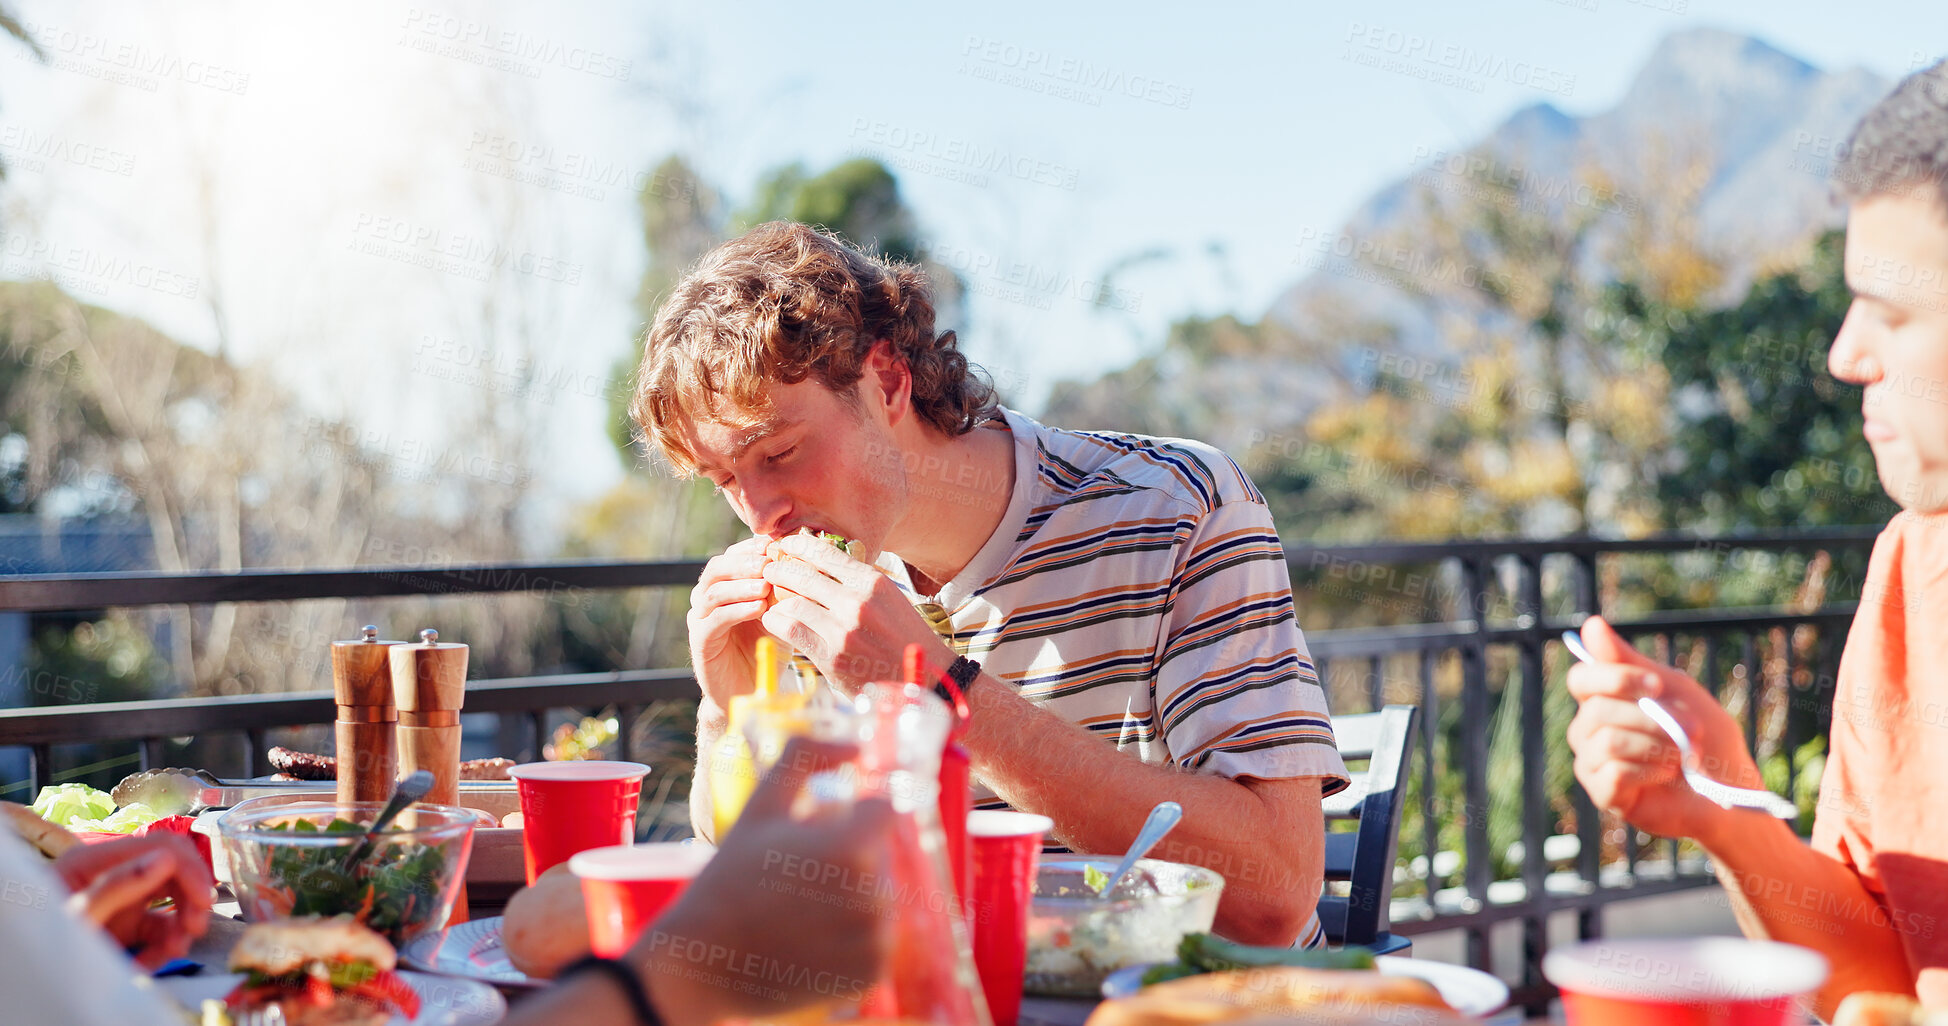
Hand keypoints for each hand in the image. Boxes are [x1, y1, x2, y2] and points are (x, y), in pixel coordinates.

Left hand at [54, 834, 212, 968]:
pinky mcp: (126, 926)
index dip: (190, 868)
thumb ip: (117, 886)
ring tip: (172, 952)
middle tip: (195, 928)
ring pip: (173, 901)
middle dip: (191, 898)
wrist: (26, 984)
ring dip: (181, 926)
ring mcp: (121, 900)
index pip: (160, 846)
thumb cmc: (43, 944)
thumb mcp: (76, 918)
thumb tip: (165, 858)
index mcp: (96, 861)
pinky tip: (151, 963)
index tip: (206, 900)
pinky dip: (165, 946)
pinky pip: (161, 929)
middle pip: (173, 871)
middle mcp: (113, 875)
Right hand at [635, 738, 894, 1025]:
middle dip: (852, 855)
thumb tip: (856, 746)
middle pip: (882, 854)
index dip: (852, 814)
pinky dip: (854, 934)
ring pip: (882, 895)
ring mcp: (875, 938)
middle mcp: (873, 895)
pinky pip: (879, 937)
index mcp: (853, 848)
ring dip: (854, 894)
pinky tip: (813, 935)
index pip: (884, 810)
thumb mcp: (761, 804)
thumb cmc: (729, 879)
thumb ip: (806, 757)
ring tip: (804, 906)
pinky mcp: (872, 973)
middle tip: (800, 873)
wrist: (705, 962)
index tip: (819, 830)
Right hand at [687, 536, 778, 712]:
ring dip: (741, 585)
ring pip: (713, 592)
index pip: (732, 556)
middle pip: (717, 568)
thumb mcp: (781, 614)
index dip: (750, 548)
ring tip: (766, 585)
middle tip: (768, 562)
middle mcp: (707, 598)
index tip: (774, 544)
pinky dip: (737, 610)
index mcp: (725, 586)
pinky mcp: (701, 642)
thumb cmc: (768, 647)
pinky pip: (715, 620)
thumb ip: (786, 590)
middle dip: (744, 562)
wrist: (751, 688)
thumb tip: (810, 562)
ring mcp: (701, 619)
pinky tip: (759, 609)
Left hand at [758, 533, 954, 694]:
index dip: (799, 546)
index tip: (785, 545)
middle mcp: (858, 602)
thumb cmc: (904, 638)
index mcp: (874, 582)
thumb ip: (857, 584)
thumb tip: (820, 567)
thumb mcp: (889, 600)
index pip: (826, 553)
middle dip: (780, 570)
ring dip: (776, 599)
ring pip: (792, 602)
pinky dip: (777, 622)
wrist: (925, 678)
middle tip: (769, 570)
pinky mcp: (832, 657)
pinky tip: (775, 621)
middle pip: (803, 575)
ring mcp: (844, 630)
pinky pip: (792, 630)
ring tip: (770, 598)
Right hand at [1565, 615, 1761, 842]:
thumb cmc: (1704, 737)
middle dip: (1652, 718)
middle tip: (1690, 729)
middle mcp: (1589, 730)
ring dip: (1656, 745)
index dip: (1614, 678)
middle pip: (1598, 711)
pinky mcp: (1604, 794)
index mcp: (1603, 701)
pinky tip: (1666, 774)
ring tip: (1681, 754)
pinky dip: (1649, 770)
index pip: (1582, 679)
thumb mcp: (1674, 690)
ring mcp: (1593, 763)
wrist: (1731, 789)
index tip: (1656, 685)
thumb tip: (1591, 623)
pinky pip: (1613, 773)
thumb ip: (1631, 661)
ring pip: (1607, 741)